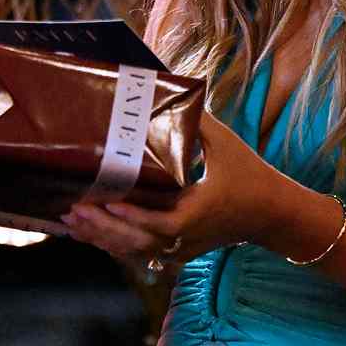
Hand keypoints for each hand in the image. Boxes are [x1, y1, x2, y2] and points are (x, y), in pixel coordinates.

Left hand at [59, 111, 293, 273]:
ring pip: (136, 253)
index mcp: (199, 211)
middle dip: (104, 229)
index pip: (162, 222)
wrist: (273, 215)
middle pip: (139, 243)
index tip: (108, 203)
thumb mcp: (228, 146)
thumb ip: (199, 122)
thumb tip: (173, 91)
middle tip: (74, 210)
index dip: (134, 216)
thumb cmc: (251, 176)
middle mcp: (188, 236)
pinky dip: (115, 246)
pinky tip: (90, 234)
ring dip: (103, 239)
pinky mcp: (179, 251)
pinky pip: (142, 254)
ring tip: (72, 222)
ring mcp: (182, 248)